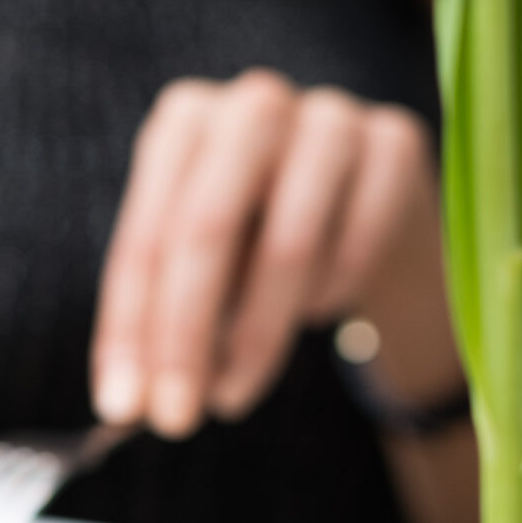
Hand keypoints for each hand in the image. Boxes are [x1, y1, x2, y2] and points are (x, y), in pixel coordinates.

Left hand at [91, 68, 444, 436]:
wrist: (371, 213)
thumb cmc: (260, 244)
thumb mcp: (202, 273)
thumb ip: (160, 325)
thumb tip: (125, 406)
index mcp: (182, 121)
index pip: (144, 238)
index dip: (130, 327)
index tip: (126, 405)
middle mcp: (251, 104)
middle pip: (206, 229)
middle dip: (186, 335)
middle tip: (179, 418)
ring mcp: (330, 116)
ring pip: (287, 245)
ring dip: (260, 334)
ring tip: (241, 385)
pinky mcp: (396, 140)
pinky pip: (359, 242)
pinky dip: (333, 293)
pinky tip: (320, 309)